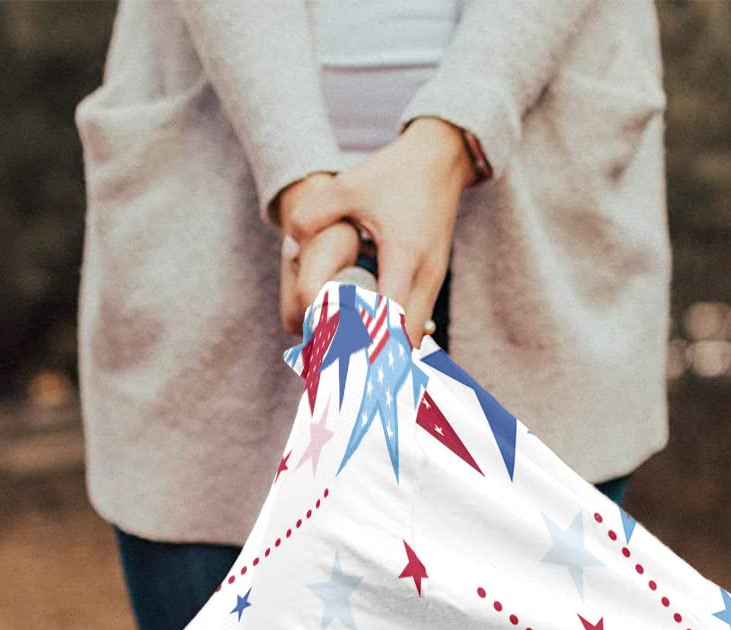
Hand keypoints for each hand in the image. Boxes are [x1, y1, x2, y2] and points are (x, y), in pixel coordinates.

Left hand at [282, 118, 473, 342]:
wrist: (441, 158)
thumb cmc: (394, 173)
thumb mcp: (349, 186)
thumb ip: (313, 215)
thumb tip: (289, 247)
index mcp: (404, 257)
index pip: (388, 320)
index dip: (364, 344)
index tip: (337, 360)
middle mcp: (425, 276)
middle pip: (405, 342)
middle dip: (375, 360)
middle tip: (339, 370)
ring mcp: (434, 281)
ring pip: (413, 337)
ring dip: (386, 351)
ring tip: (351, 361)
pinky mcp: (434, 281)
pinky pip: (416, 323)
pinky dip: (394, 336)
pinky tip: (368, 340)